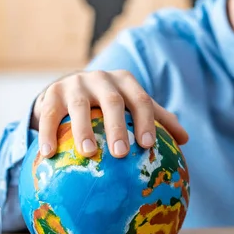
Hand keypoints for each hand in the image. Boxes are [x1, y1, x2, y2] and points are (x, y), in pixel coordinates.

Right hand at [30, 70, 188, 158]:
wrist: (71, 89)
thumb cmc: (110, 105)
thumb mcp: (132, 106)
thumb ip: (158, 119)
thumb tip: (185, 140)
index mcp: (126, 82)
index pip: (141, 100)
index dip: (146, 121)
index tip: (148, 145)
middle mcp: (102, 79)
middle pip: (112, 102)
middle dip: (117, 127)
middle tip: (120, 153)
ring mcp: (76, 83)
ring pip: (80, 106)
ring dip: (83, 129)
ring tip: (88, 154)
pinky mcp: (52, 93)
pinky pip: (49, 114)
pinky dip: (48, 133)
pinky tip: (49, 154)